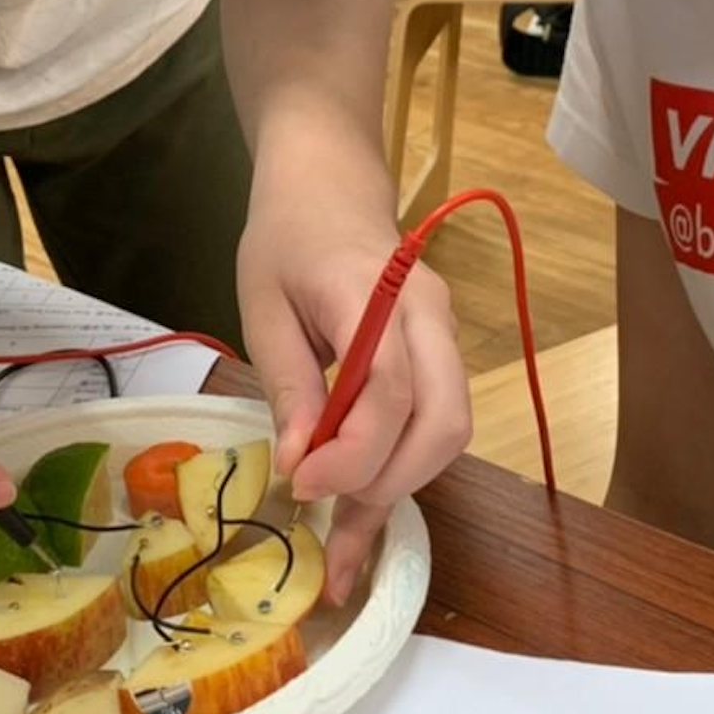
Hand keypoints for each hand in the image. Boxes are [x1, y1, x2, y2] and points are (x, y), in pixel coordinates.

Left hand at [238, 146, 469, 603]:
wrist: (329, 180)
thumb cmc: (286, 236)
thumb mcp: (263, 306)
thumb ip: (289, 385)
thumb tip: (301, 466)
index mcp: (373, 291)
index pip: (390, 387)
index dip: (353, 452)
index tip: (302, 485)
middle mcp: (428, 314)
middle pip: (444, 421)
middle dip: (389, 482)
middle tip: (326, 512)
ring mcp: (444, 332)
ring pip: (450, 430)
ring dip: (400, 484)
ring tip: (343, 532)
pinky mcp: (441, 352)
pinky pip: (436, 421)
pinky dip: (402, 469)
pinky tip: (361, 509)